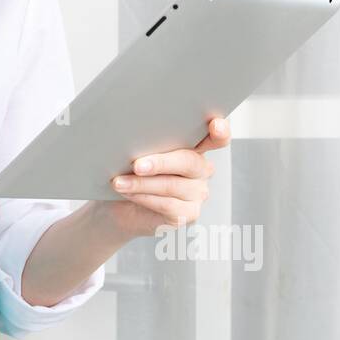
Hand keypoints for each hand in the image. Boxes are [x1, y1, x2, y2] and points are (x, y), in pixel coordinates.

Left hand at [103, 116, 231, 237]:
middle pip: (189, 161)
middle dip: (161, 162)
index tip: (215, 124)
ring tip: (119, 182)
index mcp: (194, 146)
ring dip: (142, 183)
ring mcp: (198, 192)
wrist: (119, 205)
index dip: (220, 131)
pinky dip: (143, 198)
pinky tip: (128, 193)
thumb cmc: (129, 171)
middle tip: (137, 165)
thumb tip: (133, 136)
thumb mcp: (138, 152)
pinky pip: (167, 205)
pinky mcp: (189, 214)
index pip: (217, 137)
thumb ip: (146, 143)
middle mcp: (201, 169)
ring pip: (172, 185)